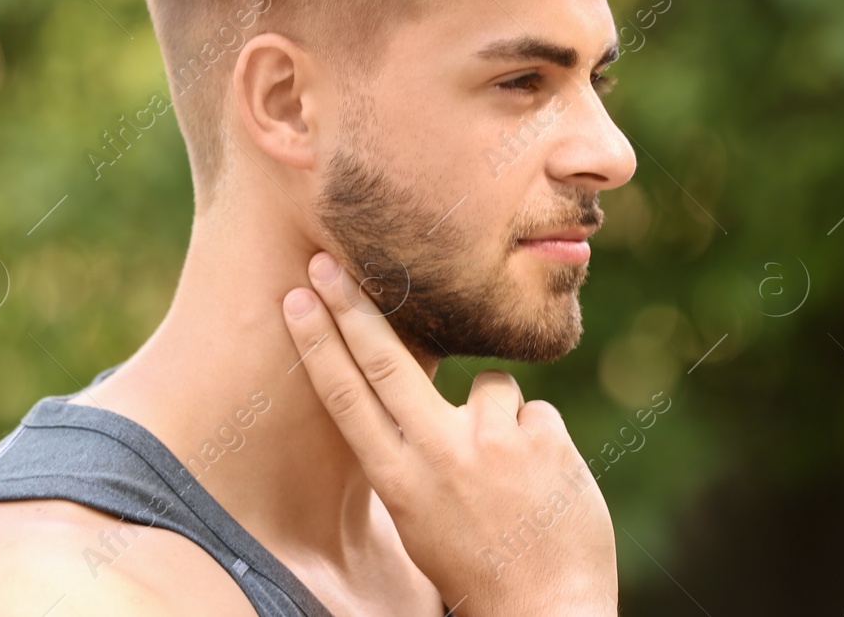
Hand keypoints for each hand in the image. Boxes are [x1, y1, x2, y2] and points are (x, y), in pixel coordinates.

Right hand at [281, 251, 617, 616]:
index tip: (296, 297)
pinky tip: (544, 487)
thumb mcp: (420, 517)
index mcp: (397, 481)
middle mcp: (436, 454)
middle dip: (351, 306)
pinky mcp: (541, 435)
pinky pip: (534, 413)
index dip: (318, 343)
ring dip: (501, 424)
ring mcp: (490, 442)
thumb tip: (400, 397)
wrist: (547, 609)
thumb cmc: (479, 565)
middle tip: (326, 260)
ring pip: (489, 388)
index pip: (346, 398)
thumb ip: (411, 456)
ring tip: (512, 483)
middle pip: (385, 360)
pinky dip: (540, 443)